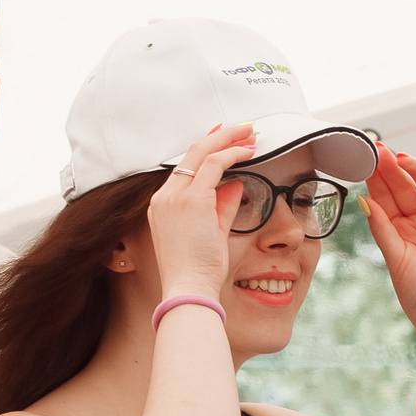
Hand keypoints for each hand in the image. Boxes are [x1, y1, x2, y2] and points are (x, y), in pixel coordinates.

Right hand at [148, 123, 258, 300]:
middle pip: (192, 152)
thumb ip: (222, 206)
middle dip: (219, 135)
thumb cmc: (199, 270)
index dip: (207, 147)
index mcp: (164, 205)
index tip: (224, 137)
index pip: (185, 166)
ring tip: (250, 133)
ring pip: (202, 152)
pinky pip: (214, 165)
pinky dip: (232, 153)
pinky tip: (249, 151)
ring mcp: (175, 196)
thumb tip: (236, 184)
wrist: (189, 288)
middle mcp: (165, 196)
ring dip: (229, 139)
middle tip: (243, 127)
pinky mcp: (191, 200)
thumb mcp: (212, 233)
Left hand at [360, 144, 415, 334]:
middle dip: (392, 169)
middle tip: (378, 151)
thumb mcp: (395, 259)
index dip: (376, 178)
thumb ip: (382, 229)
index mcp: (400, 228)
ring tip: (399, 159)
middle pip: (405, 186)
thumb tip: (364, 200)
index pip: (386, 196)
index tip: (363, 159)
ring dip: (415, 170)